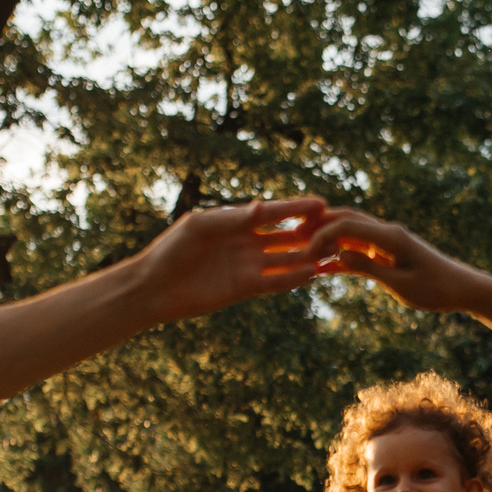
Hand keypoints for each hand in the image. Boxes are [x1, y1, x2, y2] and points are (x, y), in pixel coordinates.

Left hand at [132, 197, 327, 321]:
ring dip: (307, 256)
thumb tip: (261, 207)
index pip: (273, 213)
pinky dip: (293, 278)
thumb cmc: (171, 249)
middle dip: (309, 231)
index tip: (321, 203)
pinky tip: (313, 274)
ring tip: (333, 252)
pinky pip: (275, 282)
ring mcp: (247, 265)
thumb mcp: (201, 226)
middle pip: (285, 235)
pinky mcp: (245, 288)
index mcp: (235, 222)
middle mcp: (245, 242)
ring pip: (285, 259)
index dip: (296, 208)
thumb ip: (233, 218)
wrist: (155, 287)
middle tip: (336, 227)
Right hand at [300, 210, 466, 311]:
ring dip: (326, 237)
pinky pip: (358, 249)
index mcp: (390, 237)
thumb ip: (369, 268)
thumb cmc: (435, 289)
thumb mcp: (400, 284)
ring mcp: (386, 241)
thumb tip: (337, 255)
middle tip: (291, 236)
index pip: (348, 226)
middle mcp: (386, 233)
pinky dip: (340, 254)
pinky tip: (322, 266)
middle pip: (346, 219)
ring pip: (349, 232)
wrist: (460, 288)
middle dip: (318, 225)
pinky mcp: (387, 252)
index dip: (322, 235)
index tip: (304, 251)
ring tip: (300, 247)